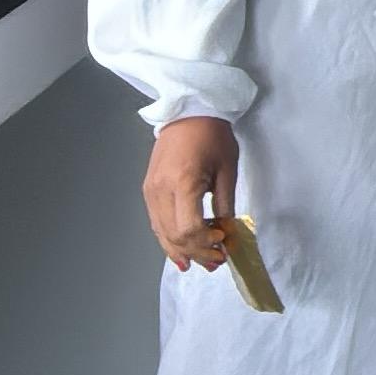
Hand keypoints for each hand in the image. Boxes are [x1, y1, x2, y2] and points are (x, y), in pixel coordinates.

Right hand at [143, 116, 239, 270]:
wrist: (188, 112)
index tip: (223, 242)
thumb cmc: (213, 137)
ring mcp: (150, 192)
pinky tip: (182, 254)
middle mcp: (160, 191)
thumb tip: (227, 234)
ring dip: (183, 252)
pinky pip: (156, 224)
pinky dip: (169, 241)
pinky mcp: (147, 191)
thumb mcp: (227, 169)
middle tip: (218, 260)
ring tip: (204, 261)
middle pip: (174, 235)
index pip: (188, 228)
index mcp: (182, 182)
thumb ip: (225, 204)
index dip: (205, 242)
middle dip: (197, 252)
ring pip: (162, 234)